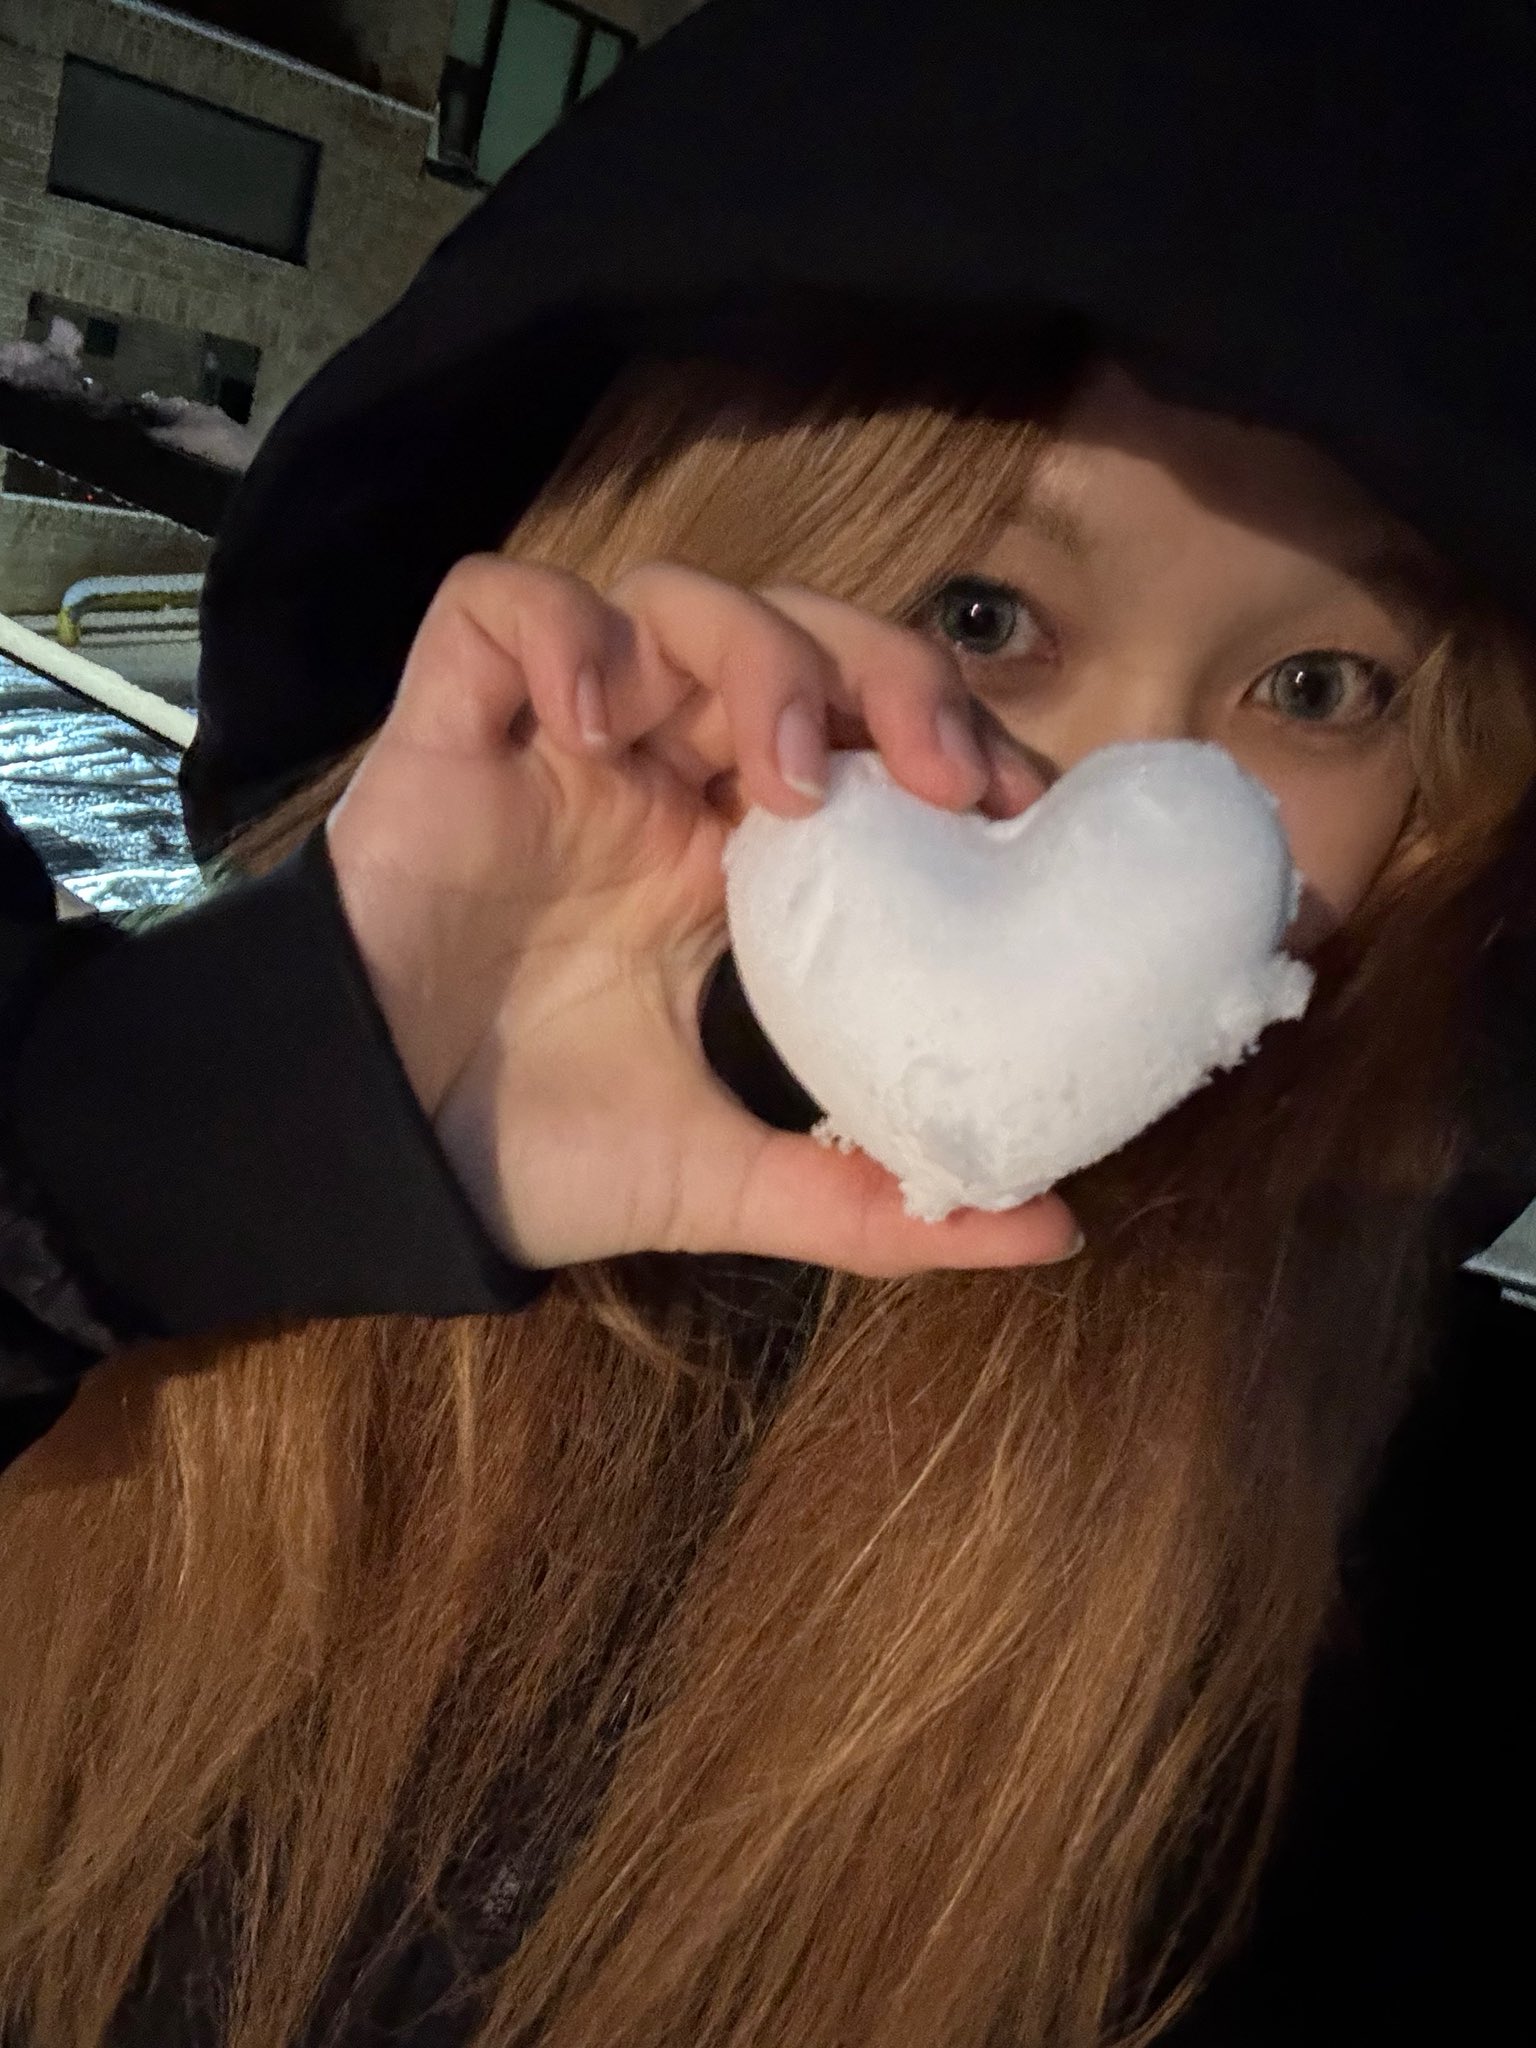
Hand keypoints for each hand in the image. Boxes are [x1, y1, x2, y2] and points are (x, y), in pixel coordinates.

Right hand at [325, 554, 1082, 1274]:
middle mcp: (657, 782)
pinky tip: (594, 727)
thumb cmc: (525, 1157)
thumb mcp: (722, 1181)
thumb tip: (1050, 1228)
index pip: (869, 745)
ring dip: (756, 653)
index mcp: (729, 863)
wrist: (364, 1164)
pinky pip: (497, 606)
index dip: (954, 744)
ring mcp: (555, 746)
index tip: (1025, 812)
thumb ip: (874, 1205)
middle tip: (943, 778)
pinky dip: (561, 629)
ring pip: (673, 597)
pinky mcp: (449, 726)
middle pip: (799, 639)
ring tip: (782, 772)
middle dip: (889, 678)